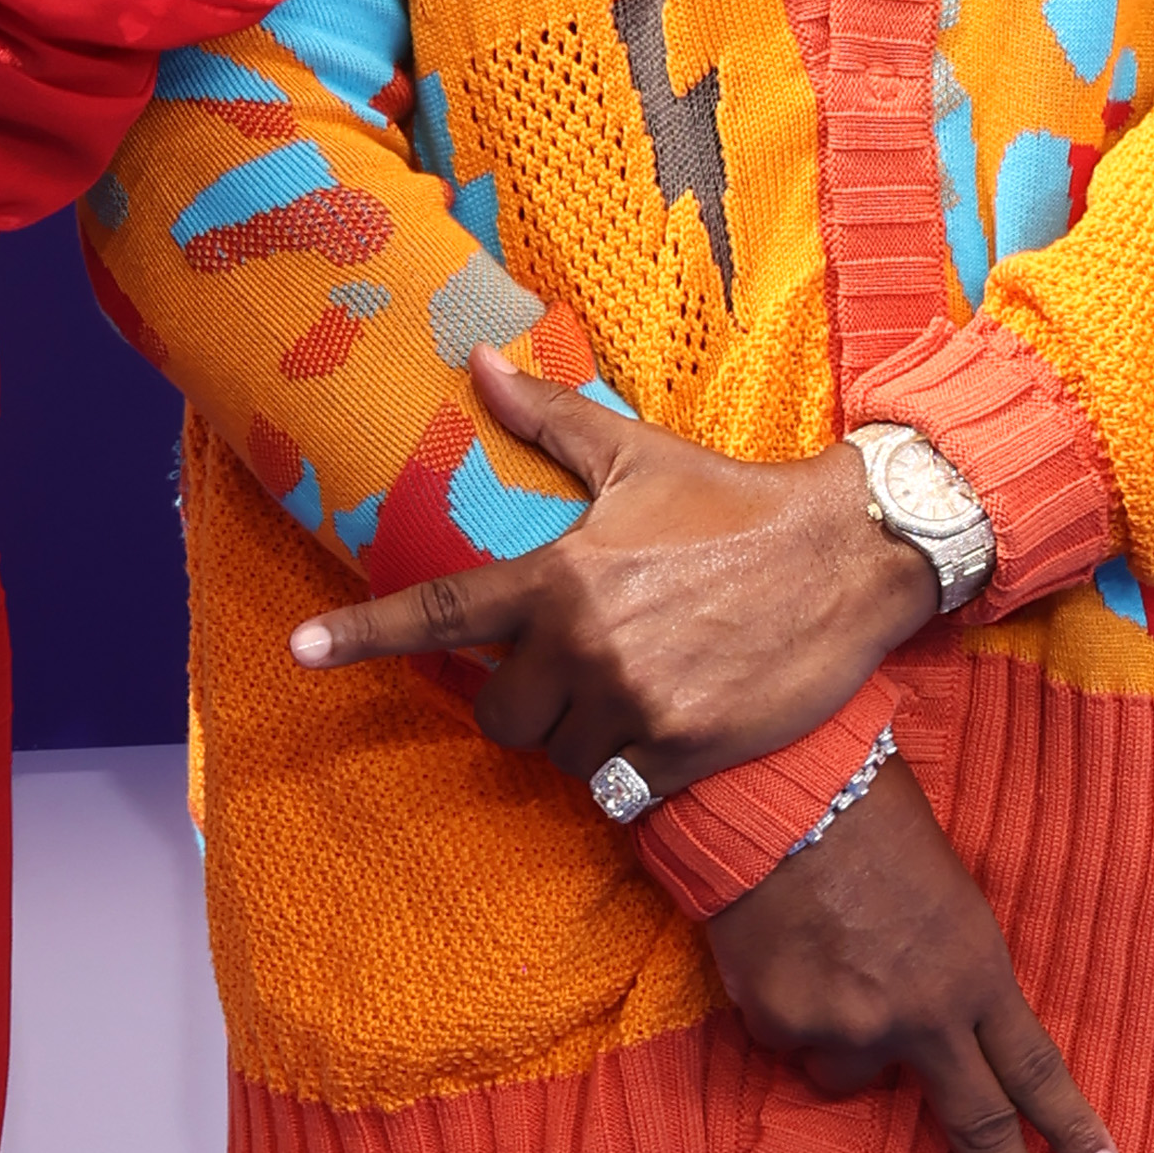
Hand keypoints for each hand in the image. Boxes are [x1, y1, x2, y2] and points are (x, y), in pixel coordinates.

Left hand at [288, 345, 923, 793]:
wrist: (851, 555)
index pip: (443, 613)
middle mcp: (587, 644)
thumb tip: (482, 364)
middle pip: (501, 713)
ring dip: (579, 734)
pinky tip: (666, 728)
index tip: (302, 652)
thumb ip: (549, 422)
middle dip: (524, 700)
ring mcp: (634, 703)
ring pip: (558, 753)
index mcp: (562, 575)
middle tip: (575, 670)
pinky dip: (628, 770)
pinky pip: (615, 789)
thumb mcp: (639, 456)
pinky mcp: (681, 750)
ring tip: (633, 689)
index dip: (364, 635)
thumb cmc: (736, 503)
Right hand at [711, 761, 1121, 1152]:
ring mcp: (849, 1028)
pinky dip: (784, 1005)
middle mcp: (920, 1015)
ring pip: (849, 1073)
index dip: (1071, 1127)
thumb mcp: (943, 894)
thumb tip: (923, 1027)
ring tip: (822, 958)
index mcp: (974, 972)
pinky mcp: (782, 1025)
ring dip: (842, 1039)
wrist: (774, 790)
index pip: (1035, 1069)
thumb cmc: (867, 818)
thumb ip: (948, 972)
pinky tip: (778, 947)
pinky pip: (787, 1037)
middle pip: (977, 1125)